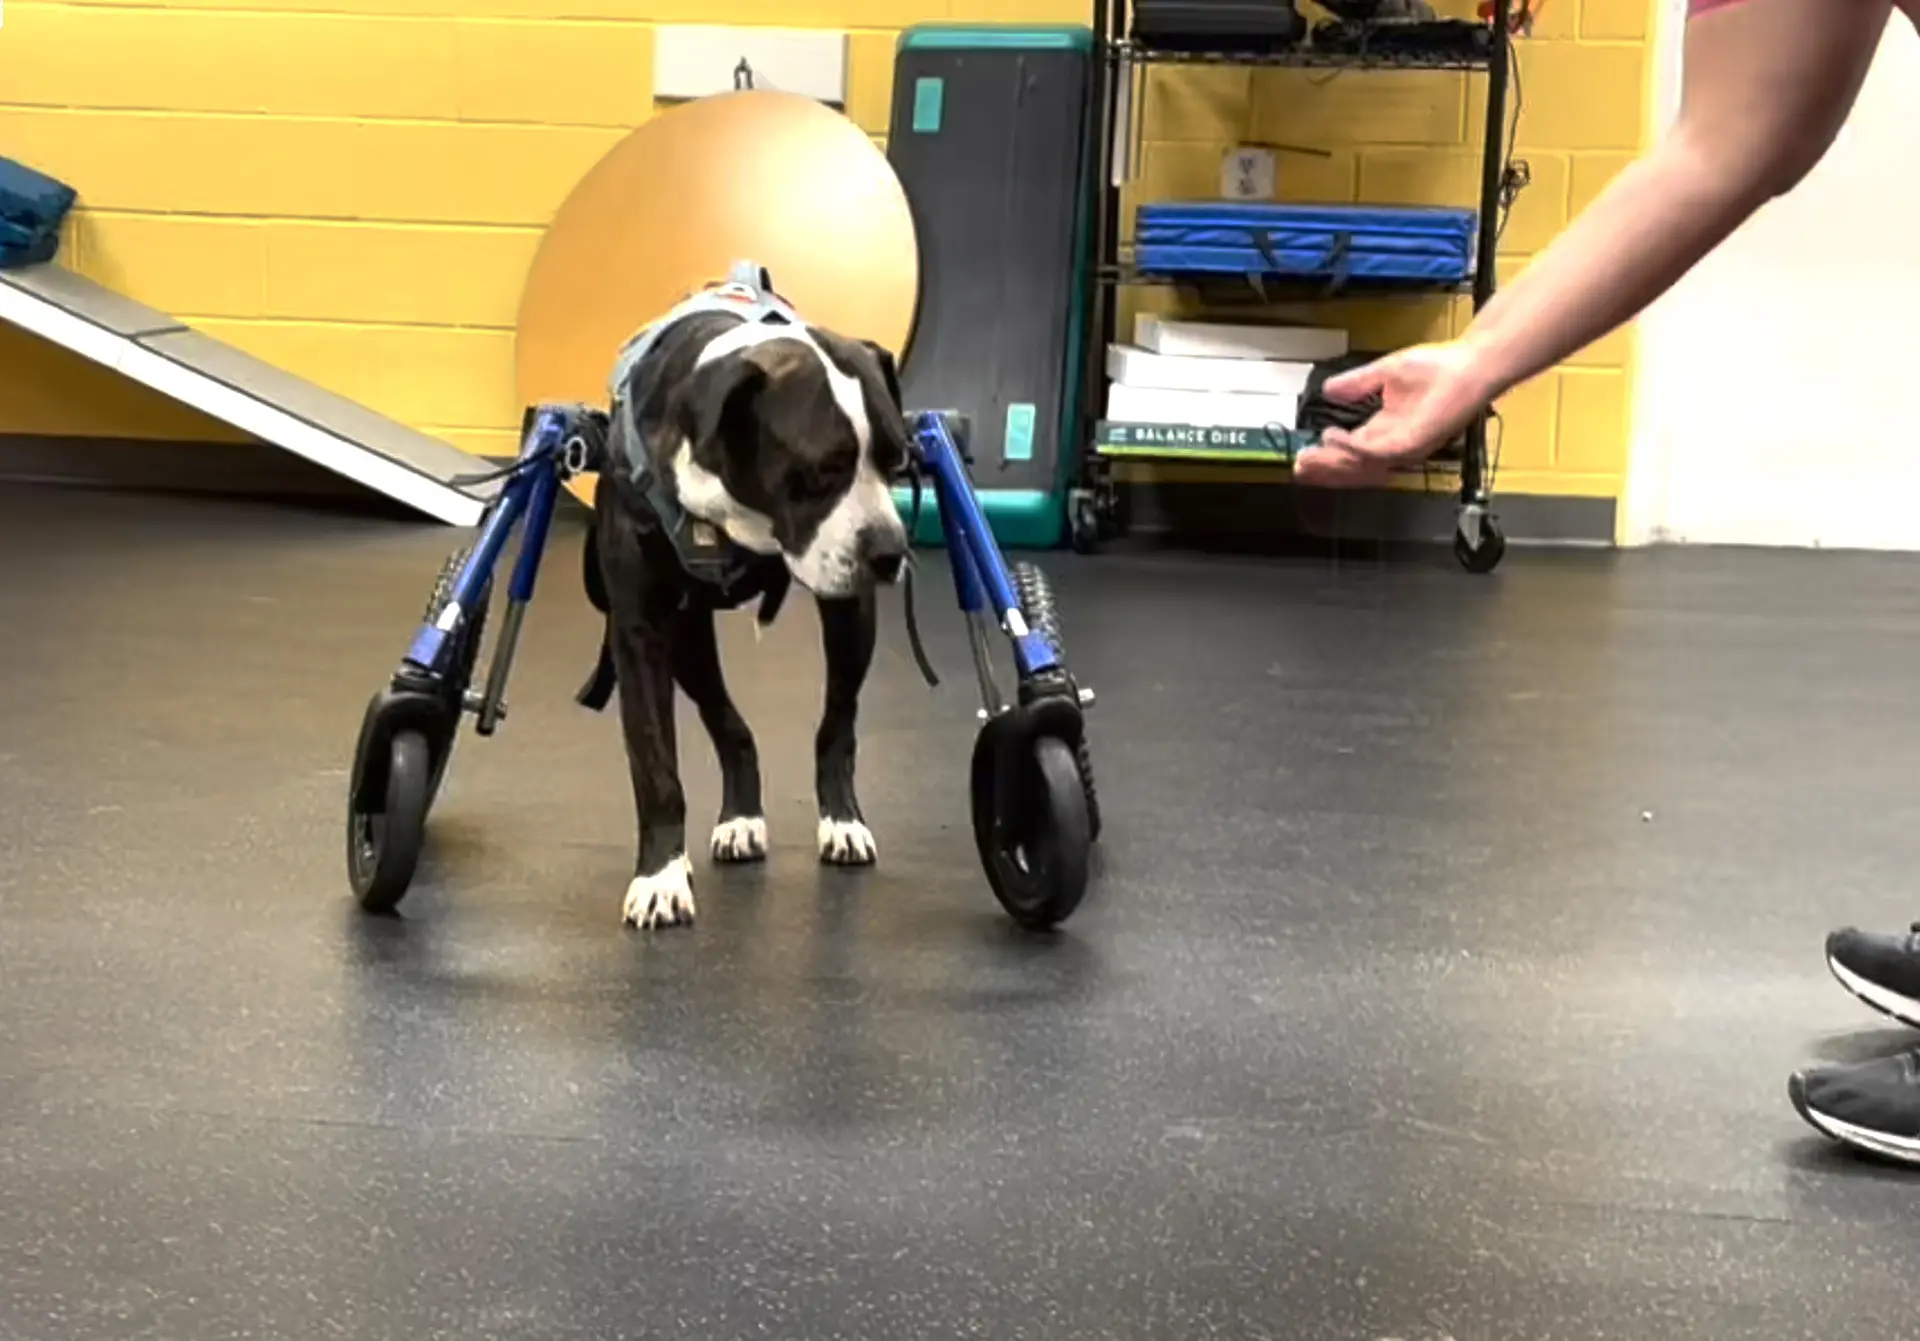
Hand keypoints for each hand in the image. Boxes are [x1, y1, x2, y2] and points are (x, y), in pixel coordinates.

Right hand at [1293, 340, 1496, 487]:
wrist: (1469, 364)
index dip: (1327, 456)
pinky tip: (1334, 440)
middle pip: (1353, 467)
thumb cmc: (1438, 368)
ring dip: (1332, 464)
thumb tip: (1328, 391)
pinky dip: (1353, 448)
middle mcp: (1394, 445)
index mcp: (1387, 431)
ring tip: (1308, 458)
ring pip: (1361, 465)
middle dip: (1324, 468)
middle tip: (1298, 466)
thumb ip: (1356, 385)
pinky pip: (1378, 451)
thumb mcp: (1384, 374)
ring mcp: (1405, 446)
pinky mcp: (1414, 441)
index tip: (1302, 453)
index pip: (1351, 452)